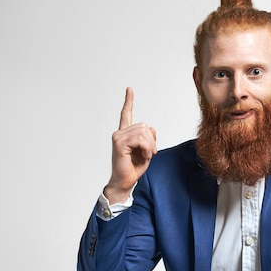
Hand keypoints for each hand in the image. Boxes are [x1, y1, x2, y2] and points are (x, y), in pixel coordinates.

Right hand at [104, 87, 156, 203]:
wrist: (125, 181)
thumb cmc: (134, 168)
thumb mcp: (147, 150)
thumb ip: (149, 137)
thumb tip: (150, 130)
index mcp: (125, 134)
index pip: (126, 114)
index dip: (128, 101)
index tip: (129, 89)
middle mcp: (120, 133)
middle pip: (144, 126)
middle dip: (152, 140)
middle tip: (150, 153)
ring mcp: (118, 137)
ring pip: (143, 132)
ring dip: (150, 145)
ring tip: (146, 155)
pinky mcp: (119, 143)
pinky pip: (140, 139)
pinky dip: (147, 147)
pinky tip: (144, 155)